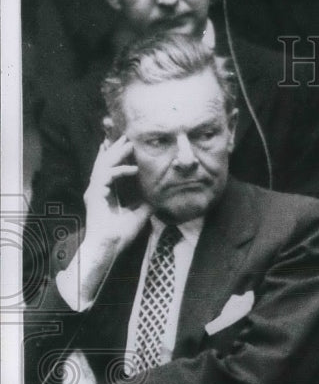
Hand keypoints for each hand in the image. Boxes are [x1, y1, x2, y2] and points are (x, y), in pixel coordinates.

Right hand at [82, 136, 151, 252]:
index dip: (114, 155)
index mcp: (104, 192)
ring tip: (130, 144)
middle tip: (126, 136)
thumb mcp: (138, 215)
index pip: (108, 168)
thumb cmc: (120, 236)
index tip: (123, 144)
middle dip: (115, 148)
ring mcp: (94, 191)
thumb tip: (159, 198)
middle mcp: (97, 189)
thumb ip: (145, 205)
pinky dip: (120, 171)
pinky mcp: (95, 195)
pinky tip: (134, 169)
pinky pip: (107, 176)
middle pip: (104, 162)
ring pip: (104, 165)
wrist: (108, 248)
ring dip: (117, 154)